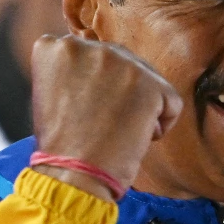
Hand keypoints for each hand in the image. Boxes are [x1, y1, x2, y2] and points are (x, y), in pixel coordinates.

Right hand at [31, 35, 181, 200]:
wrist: (72, 176)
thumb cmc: (63, 144)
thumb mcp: (53, 93)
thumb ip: (76, 70)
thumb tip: (108, 69)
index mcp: (57, 48)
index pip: (92, 56)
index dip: (95, 86)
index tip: (84, 110)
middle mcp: (88, 47)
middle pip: (123, 63)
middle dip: (120, 92)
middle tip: (102, 123)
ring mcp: (120, 62)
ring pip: (147, 80)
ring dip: (139, 106)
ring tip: (115, 131)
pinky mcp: (149, 83)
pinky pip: (170, 101)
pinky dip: (161, 123)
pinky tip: (136, 138)